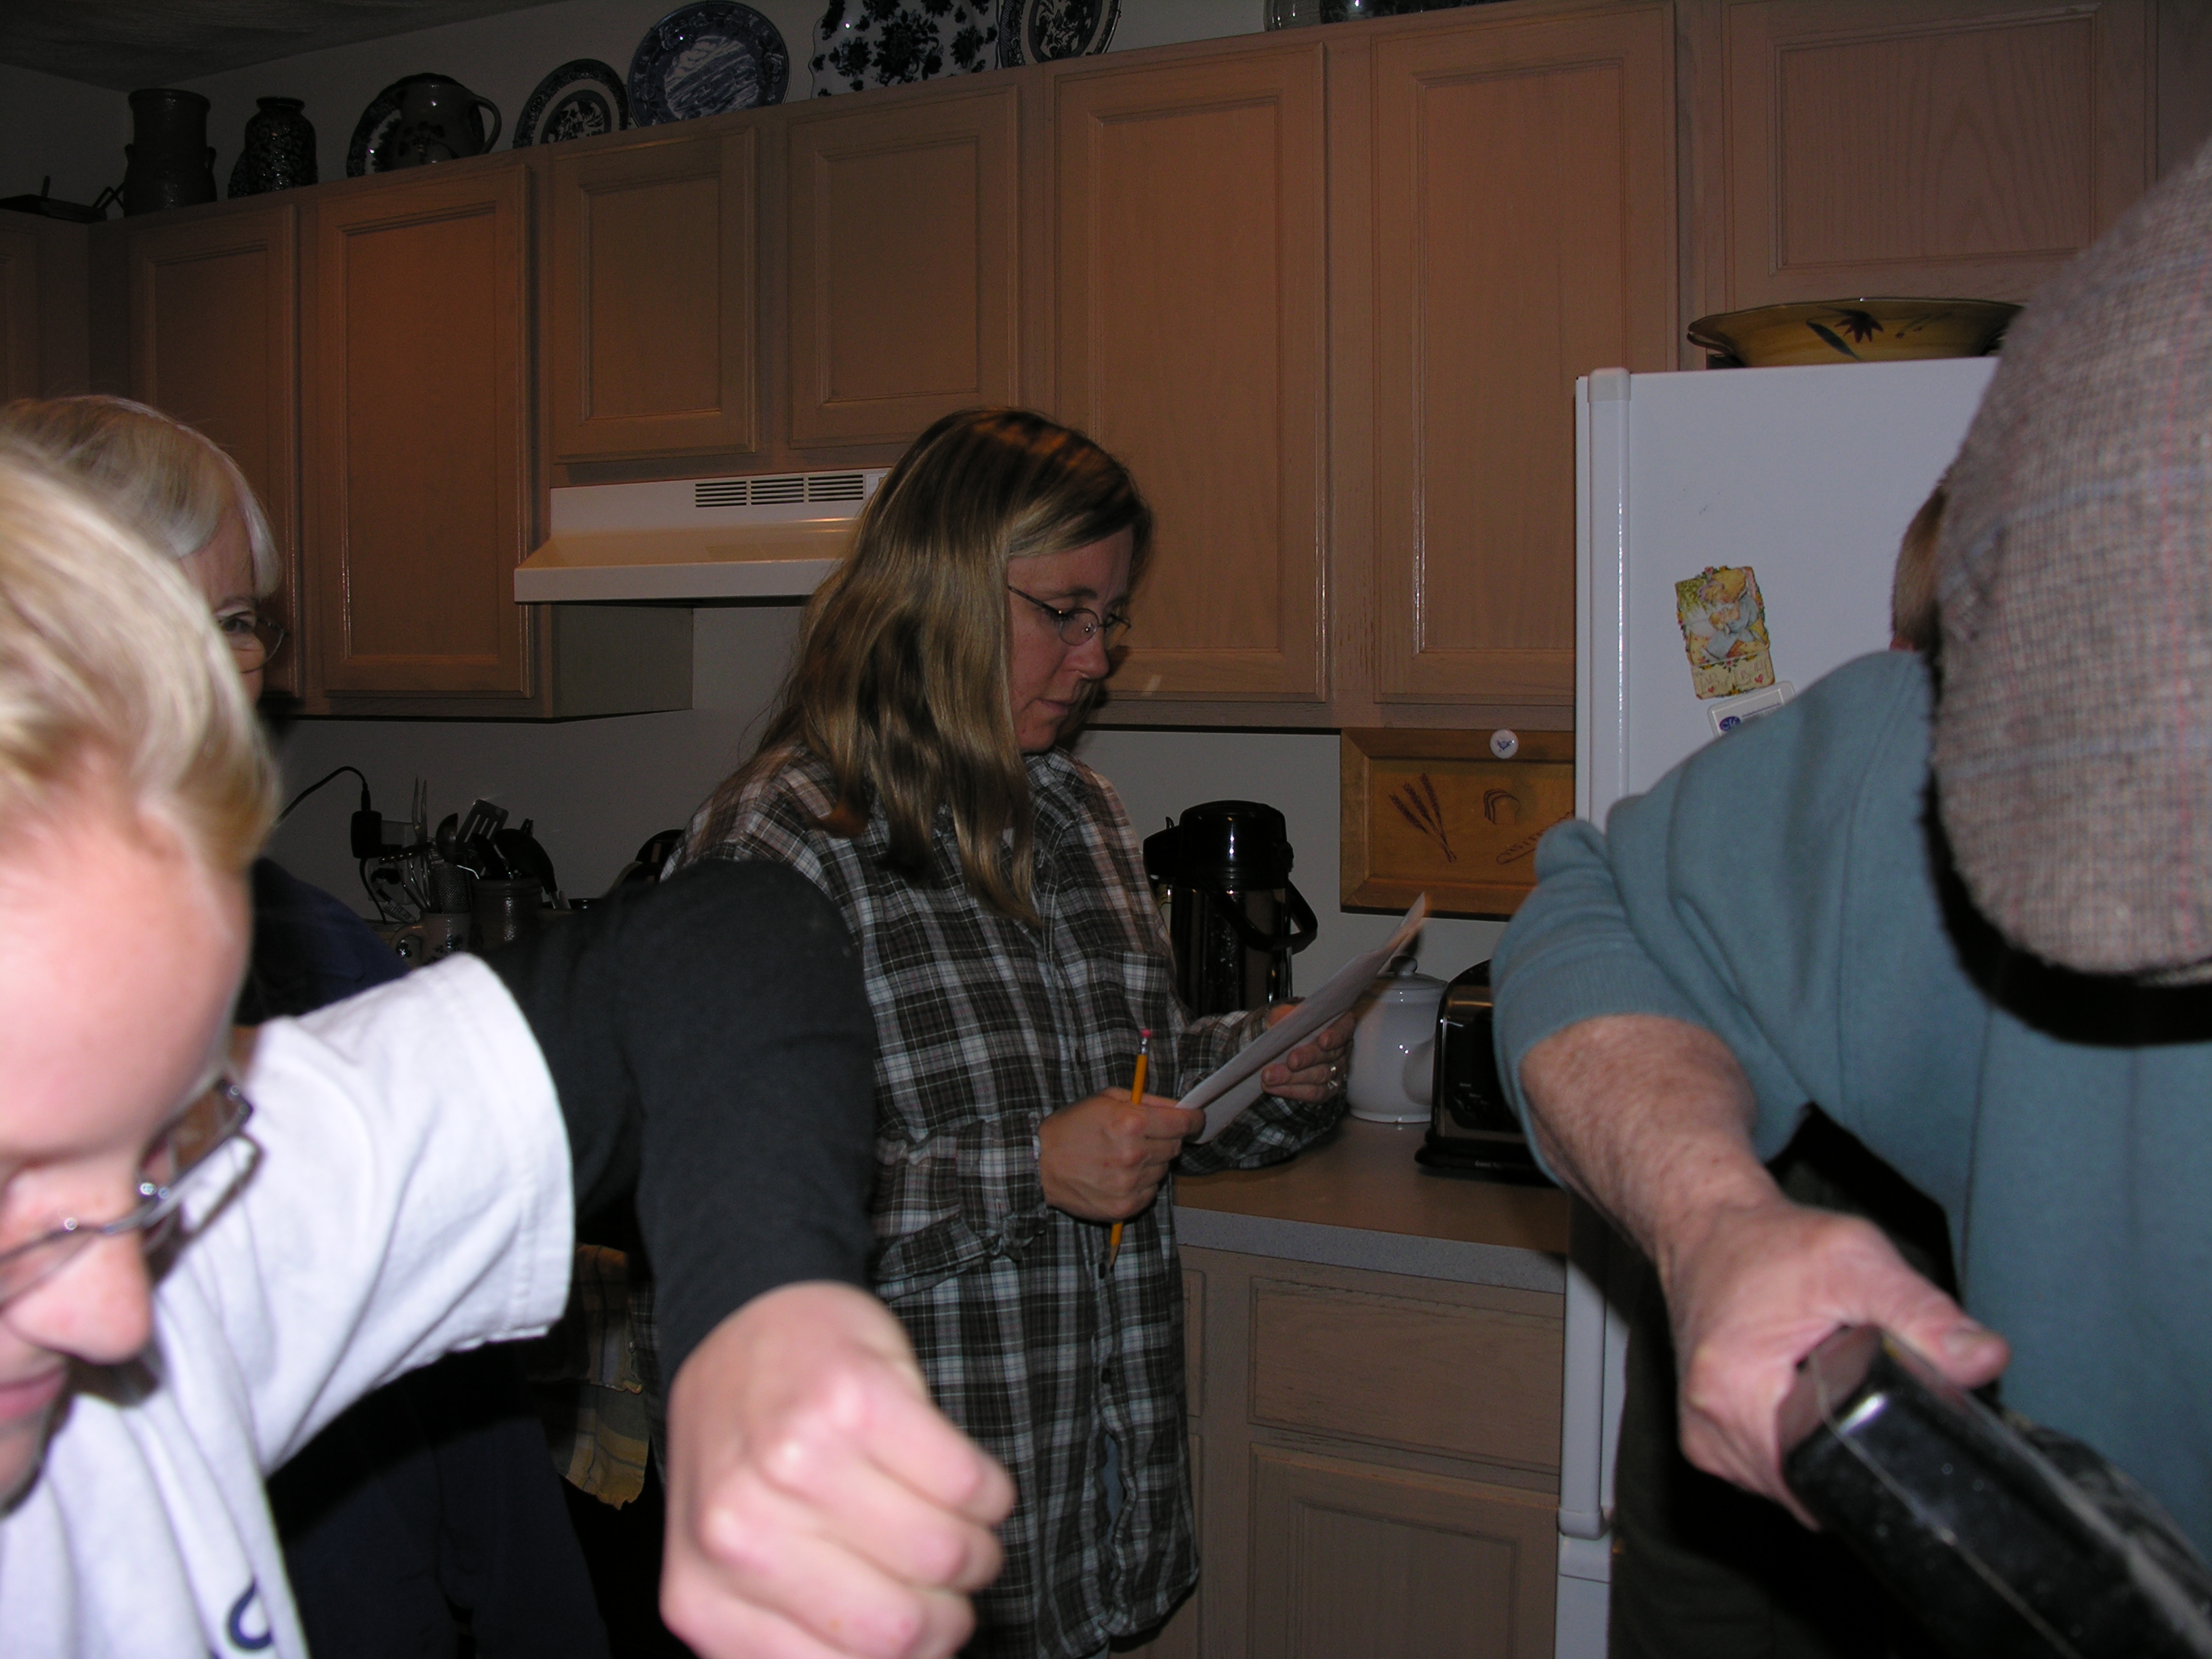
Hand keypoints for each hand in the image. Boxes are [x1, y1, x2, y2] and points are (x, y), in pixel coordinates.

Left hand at [660, 1282, 1014, 1658]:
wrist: (743, 1320)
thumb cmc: (748, 1451)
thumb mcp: (731, 1563)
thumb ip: (784, 1629)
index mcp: (703, 1596)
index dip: (908, 1658)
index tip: (921, 1633)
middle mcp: (739, 1532)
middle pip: (904, 1626)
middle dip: (952, 1611)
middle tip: (950, 1582)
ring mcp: (796, 1460)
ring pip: (946, 1552)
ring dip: (978, 1549)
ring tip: (962, 1527)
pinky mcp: (855, 1399)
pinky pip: (968, 1483)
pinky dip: (990, 1493)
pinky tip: (966, 1482)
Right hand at [1037, 1088, 1202, 1221]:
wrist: (1038, 1164)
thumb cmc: (1071, 1127)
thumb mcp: (1106, 1099)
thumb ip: (1147, 1100)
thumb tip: (1179, 1107)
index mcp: (1132, 1122)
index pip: (1183, 1123)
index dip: (1193, 1120)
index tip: (1194, 1120)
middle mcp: (1135, 1154)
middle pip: (1175, 1147)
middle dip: (1165, 1138)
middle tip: (1142, 1136)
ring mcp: (1130, 1184)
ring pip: (1163, 1170)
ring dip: (1151, 1162)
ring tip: (1123, 1157)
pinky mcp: (1124, 1207)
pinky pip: (1150, 1193)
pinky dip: (1141, 1184)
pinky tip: (1119, 1176)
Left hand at [1258, 1003, 1355, 1101]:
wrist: (1282, 1045)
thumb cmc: (1290, 1025)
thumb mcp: (1287, 1013)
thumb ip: (1285, 1013)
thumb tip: (1281, 1018)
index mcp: (1339, 1024)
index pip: (1343, 1029)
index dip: (1335, 1036)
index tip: (1323, 1041)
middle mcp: (1342, 1048)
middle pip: (1329, 1055)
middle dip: (1307, 1059)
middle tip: (1290, 1061)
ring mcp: (1336, 1070)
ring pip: (1320, 1077)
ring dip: (1292, 1078)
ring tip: (1269, 1077)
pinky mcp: (1327, 1089)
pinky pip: (1313, 1093)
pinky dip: (1291, 1090)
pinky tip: (1273, 1087)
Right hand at [1661, 1193, 2009, 1524]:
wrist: (1707, 1229)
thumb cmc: (1768, 1242)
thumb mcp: (1855, 1261)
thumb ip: (1922, 1314)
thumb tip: (1983, 1360)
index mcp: (1733, 1389)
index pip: (1827, 1479)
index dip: (1877, 1458)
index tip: (1886, 1408)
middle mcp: (1708, 1426)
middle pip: (1812, 1488)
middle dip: (1852, 1447)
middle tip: (1855, 1378)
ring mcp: (1705, 1438)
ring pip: (1791, 1485)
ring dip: (1823, 1447)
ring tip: (1825, 1379)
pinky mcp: (1709, 1438)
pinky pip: (1770, 1469)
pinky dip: (1798, 1441)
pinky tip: (1803, 1395)